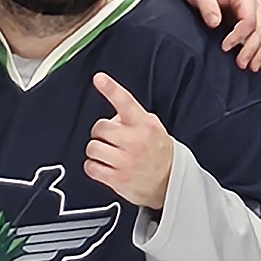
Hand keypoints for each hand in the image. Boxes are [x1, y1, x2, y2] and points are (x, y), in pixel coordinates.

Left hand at [84, 72, 175, 210]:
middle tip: (112, 140)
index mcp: (144, 125)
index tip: (99, 78)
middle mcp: (134, 141)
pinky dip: (93, 167)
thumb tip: (113, 114)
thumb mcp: (153, 127)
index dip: (111, 88)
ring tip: (110, 155)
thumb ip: (133, 117)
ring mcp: (125, 161)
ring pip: (92, 147)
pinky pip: (90, 167)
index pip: (125, 102)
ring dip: (97, 150)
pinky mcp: (117, 179)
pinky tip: (105, 167)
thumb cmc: (159, 152)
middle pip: (100, 127)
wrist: (170, 183)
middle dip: (102, 133)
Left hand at [182, 0, 260, 70]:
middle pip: (259, 30)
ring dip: (259, 53)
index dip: (239, 36)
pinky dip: (259, 52)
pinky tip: (253, 62)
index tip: (225, 47)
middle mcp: (252, 6)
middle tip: (240, 63)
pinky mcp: (249, 25)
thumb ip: (206, 4)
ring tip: (250, 67)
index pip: (249, 19)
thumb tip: (214, 21)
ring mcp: (253, 15)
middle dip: (251, 49)